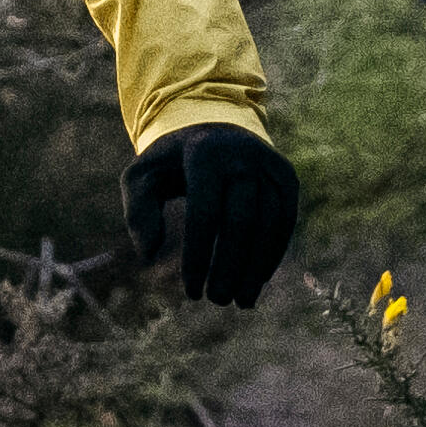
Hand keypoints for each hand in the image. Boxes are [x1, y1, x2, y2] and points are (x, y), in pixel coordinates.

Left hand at [126, 124, 302, 307]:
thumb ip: (138, 213)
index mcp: (204, 153)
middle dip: (229, 267)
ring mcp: (269, 165)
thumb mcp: (141, 177)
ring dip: (256, 268)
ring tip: (242, 301)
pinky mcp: (287, 177)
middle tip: (217, 301)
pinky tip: (259, 279)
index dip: (198, 257)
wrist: (213, 124)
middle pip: (241, 222)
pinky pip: (285, 220)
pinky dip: (273, 252)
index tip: (191, 291)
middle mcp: (242, 156)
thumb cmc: (170, 161)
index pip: (204, 214)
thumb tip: (150, 255)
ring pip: (270, 224)